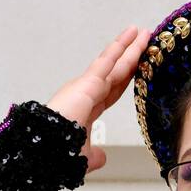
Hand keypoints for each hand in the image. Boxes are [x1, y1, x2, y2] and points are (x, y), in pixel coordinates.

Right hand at [47, 25, 150, 174]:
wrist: (46, 151)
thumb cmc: (57, 155)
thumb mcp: (84, 158)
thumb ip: (94, 156)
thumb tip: (102, 157)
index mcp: (86, 109)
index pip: (112, 90)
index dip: (125, 79)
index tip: (137, 68)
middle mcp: (86, 94)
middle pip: (117, 73)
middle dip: (131, 57)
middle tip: (144, 41)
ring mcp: (87, 86)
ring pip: (115, 63)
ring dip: (130, 47)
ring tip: (143, 32)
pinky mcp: (88, 82)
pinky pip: (108, 61)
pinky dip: (121, 47)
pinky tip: (132, 36)